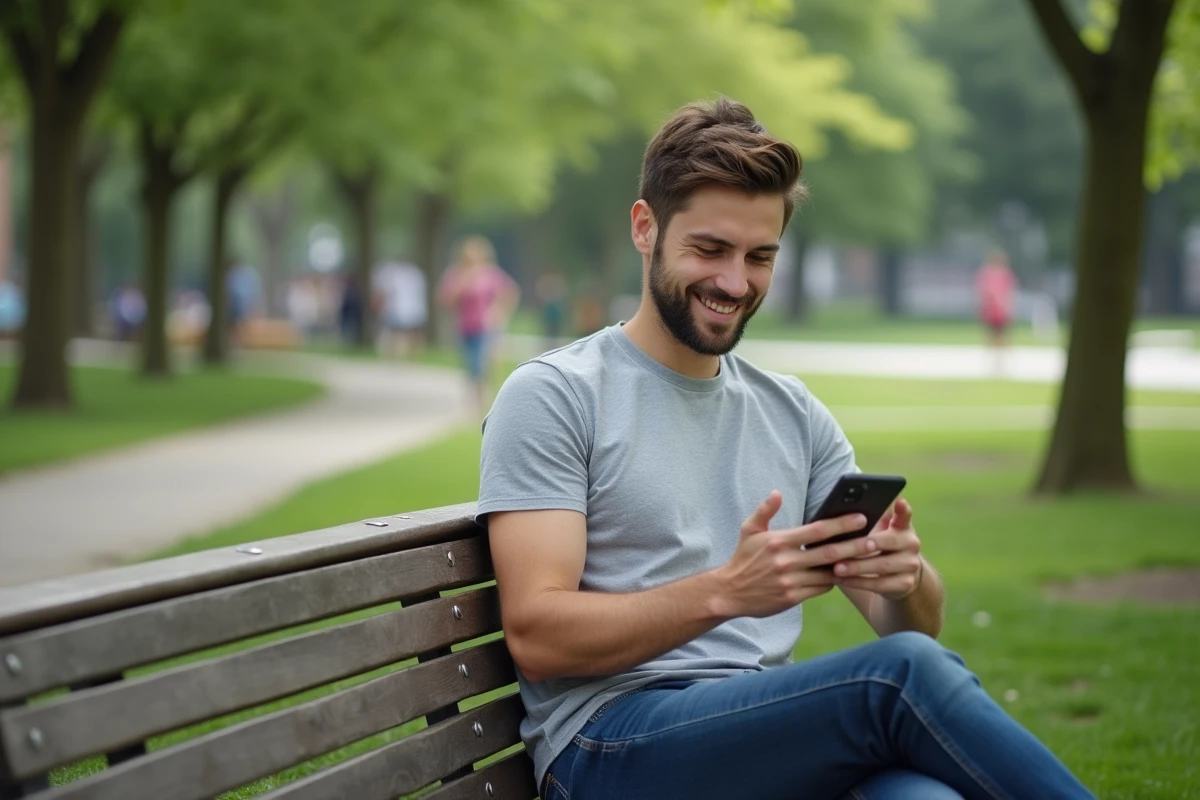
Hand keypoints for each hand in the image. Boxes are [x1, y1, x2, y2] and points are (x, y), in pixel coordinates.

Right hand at [712, 491, 881, 618]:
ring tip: (868, 559)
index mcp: (778, 541)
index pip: (817, 530)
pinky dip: (834, 581)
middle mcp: (786, 561)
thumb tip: (777, 493)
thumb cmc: (742, 558)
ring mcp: (790, 581)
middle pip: (829, 553)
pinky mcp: (792, 598)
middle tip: (875, 541)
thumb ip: (765, 511)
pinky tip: (845, 574)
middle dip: (855, 546)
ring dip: (849, 567)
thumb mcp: (749, 530)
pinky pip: (821, 588)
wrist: (728, 592)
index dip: (841, 524)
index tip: (861, 518)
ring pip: (829, 573)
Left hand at [831, 498, 922, 600]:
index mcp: (903, 526)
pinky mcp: (905, 583)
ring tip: (836, 568)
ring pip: (882, 566)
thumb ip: (867, 520)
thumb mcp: (878, 530)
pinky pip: (879, 584)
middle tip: (839, 548)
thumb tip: (840, 512)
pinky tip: (841, 580)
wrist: (898, 573)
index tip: (899, 502)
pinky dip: (858, 582)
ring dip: (856, 567)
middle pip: (887, 542)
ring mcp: (911, 564)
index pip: (905, 514)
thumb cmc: (878, 544)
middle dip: (862, 545)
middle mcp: (911, 543)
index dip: (902, 509)